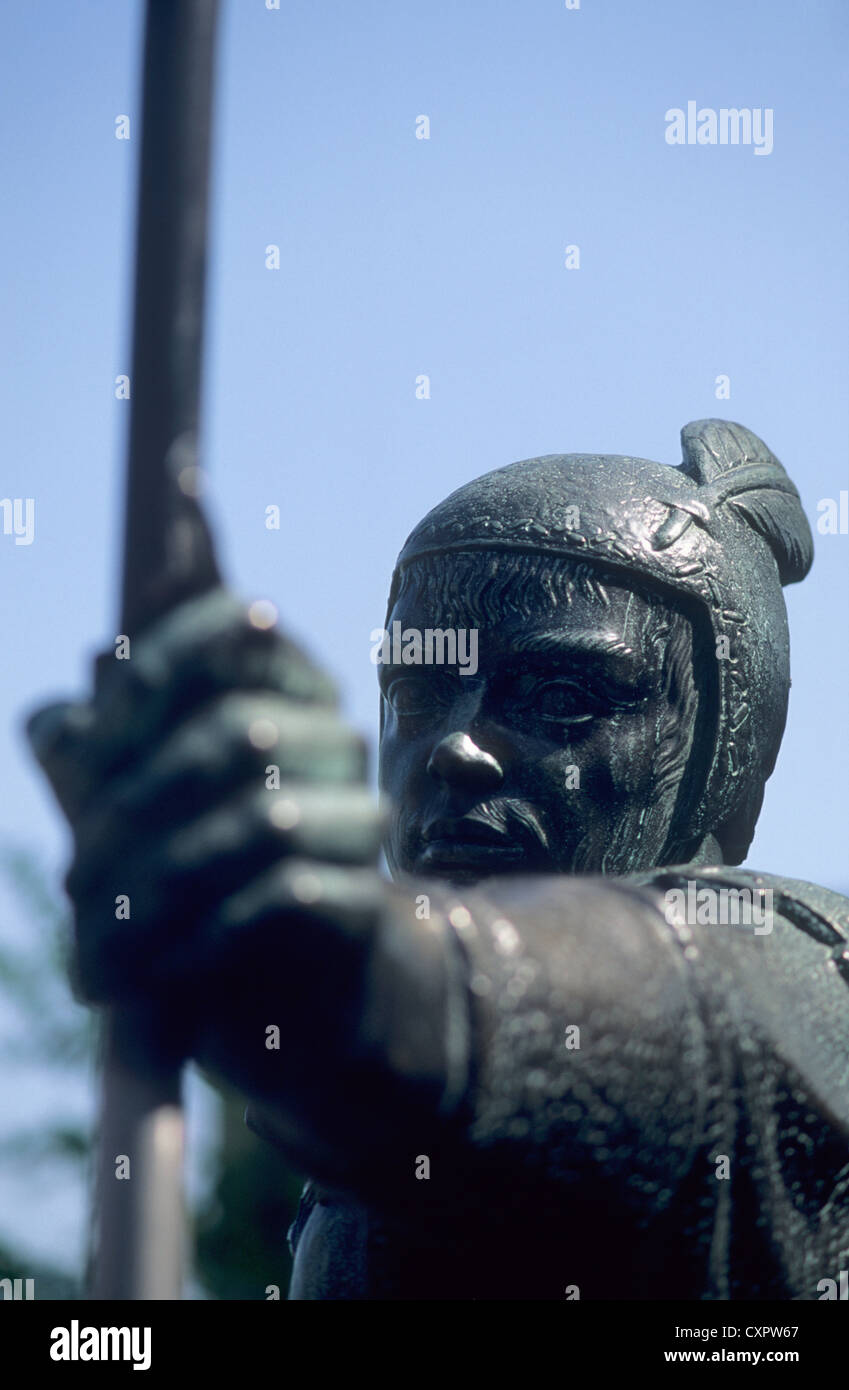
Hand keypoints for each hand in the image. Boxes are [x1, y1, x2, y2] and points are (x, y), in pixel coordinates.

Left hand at [26, 589, 384, 1023]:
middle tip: (73, 884)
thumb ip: (94, 750)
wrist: (274, 982)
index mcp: (285, 685)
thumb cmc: (189, 866)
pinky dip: (209, 933)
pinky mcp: (366, 896)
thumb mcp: (127, 801)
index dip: (164, 664)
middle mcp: (334, 738)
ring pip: (265, 816)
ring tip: (102, 947)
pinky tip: (160, 969)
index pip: (245, 628)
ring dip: (162, 883)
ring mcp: (359, 815)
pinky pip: (291, 893)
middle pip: (238, 729)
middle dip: (134, 807)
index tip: (93, 731)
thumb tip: (58, 713)